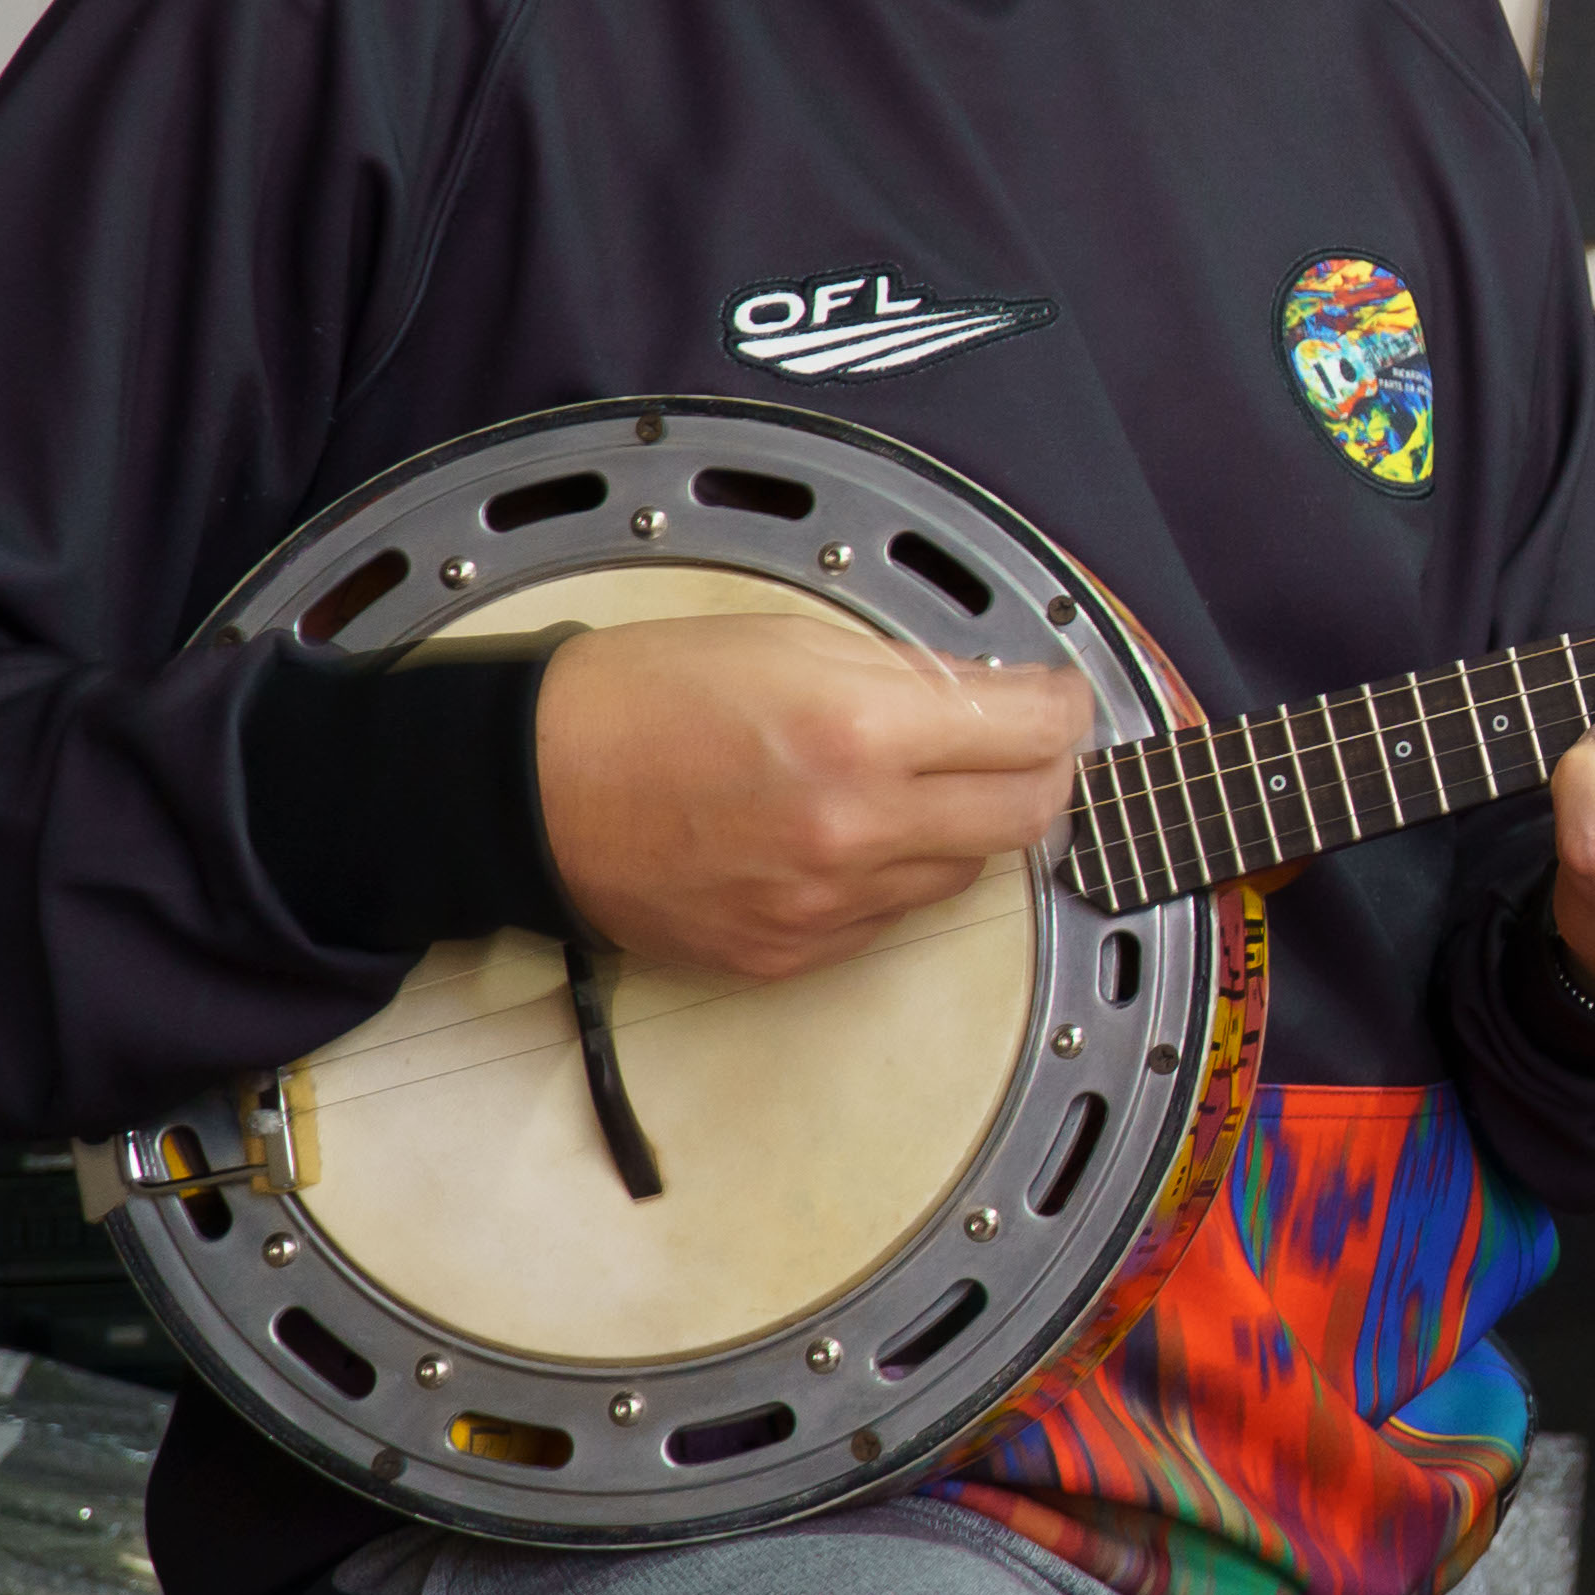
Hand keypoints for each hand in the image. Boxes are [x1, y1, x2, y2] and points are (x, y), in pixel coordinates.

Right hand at [531, 612, 1092, 983]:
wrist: (530, 789)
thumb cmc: (642, 698)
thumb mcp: (788, 639)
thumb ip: (906, 673)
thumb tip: (992, 696)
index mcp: (861, 731)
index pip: (1032, 733)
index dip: (1064, 708)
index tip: (1060, 699)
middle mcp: (857, 829)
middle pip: (1027, 816)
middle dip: (1043, 772)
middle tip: (1024, 744)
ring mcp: (827, 904)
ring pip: (963, 874)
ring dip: (965, 827)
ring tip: (916, 783)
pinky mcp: (792, 955)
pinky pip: (889, 919)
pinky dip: (894, 875)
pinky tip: (851, 833)